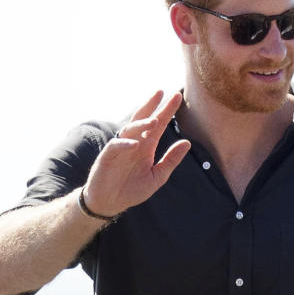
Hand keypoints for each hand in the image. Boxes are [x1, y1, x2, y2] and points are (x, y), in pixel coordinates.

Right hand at [82, 90, 190, 216]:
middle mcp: (133, 143)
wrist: (110, 202)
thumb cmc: (132, 189)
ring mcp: (120, 149)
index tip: (177, 96)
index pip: (158, 124)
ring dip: (141, 124)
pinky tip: (135, 144)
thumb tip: (187, 142)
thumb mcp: (157, 176)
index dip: (166, 110)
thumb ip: (171, 160)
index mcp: (146, 145)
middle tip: (162, 92)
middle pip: (142, 119)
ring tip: (155, 121)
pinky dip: (124, 144)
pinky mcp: (107, 158)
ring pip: (130, 130)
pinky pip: (115, 147)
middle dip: (152, 106)